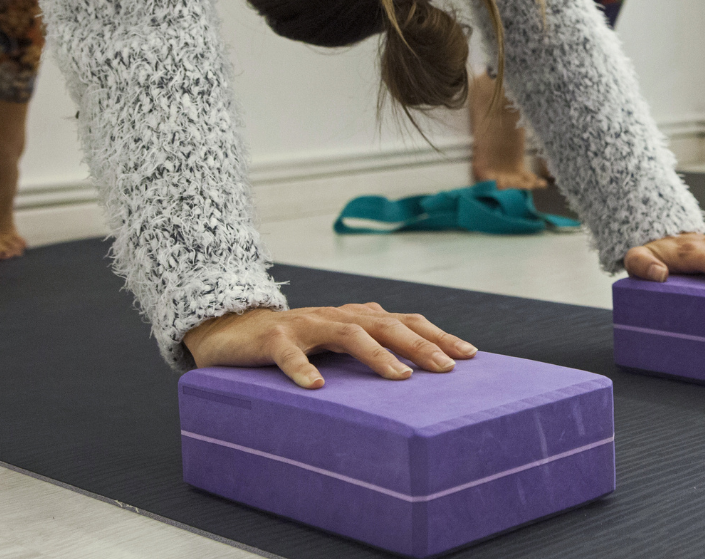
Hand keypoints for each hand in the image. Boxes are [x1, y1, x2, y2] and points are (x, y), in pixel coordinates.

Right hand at [182, 303, 475, 388]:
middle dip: (420, 345)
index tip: (470, 355)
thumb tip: (416, 369)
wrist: (234, 329)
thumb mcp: (338, 342)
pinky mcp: (274, 339)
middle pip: (387, 325)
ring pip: (348, 334)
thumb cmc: (296, 340)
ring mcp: (307, 325)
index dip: (438, 336)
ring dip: (376, 355)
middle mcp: (338, 316)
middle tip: (446, 368)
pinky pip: (290, 354)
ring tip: (399, 377)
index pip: (406, 322)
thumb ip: (371, 346)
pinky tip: (317, 388)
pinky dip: (304, 370)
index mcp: (358, 317)